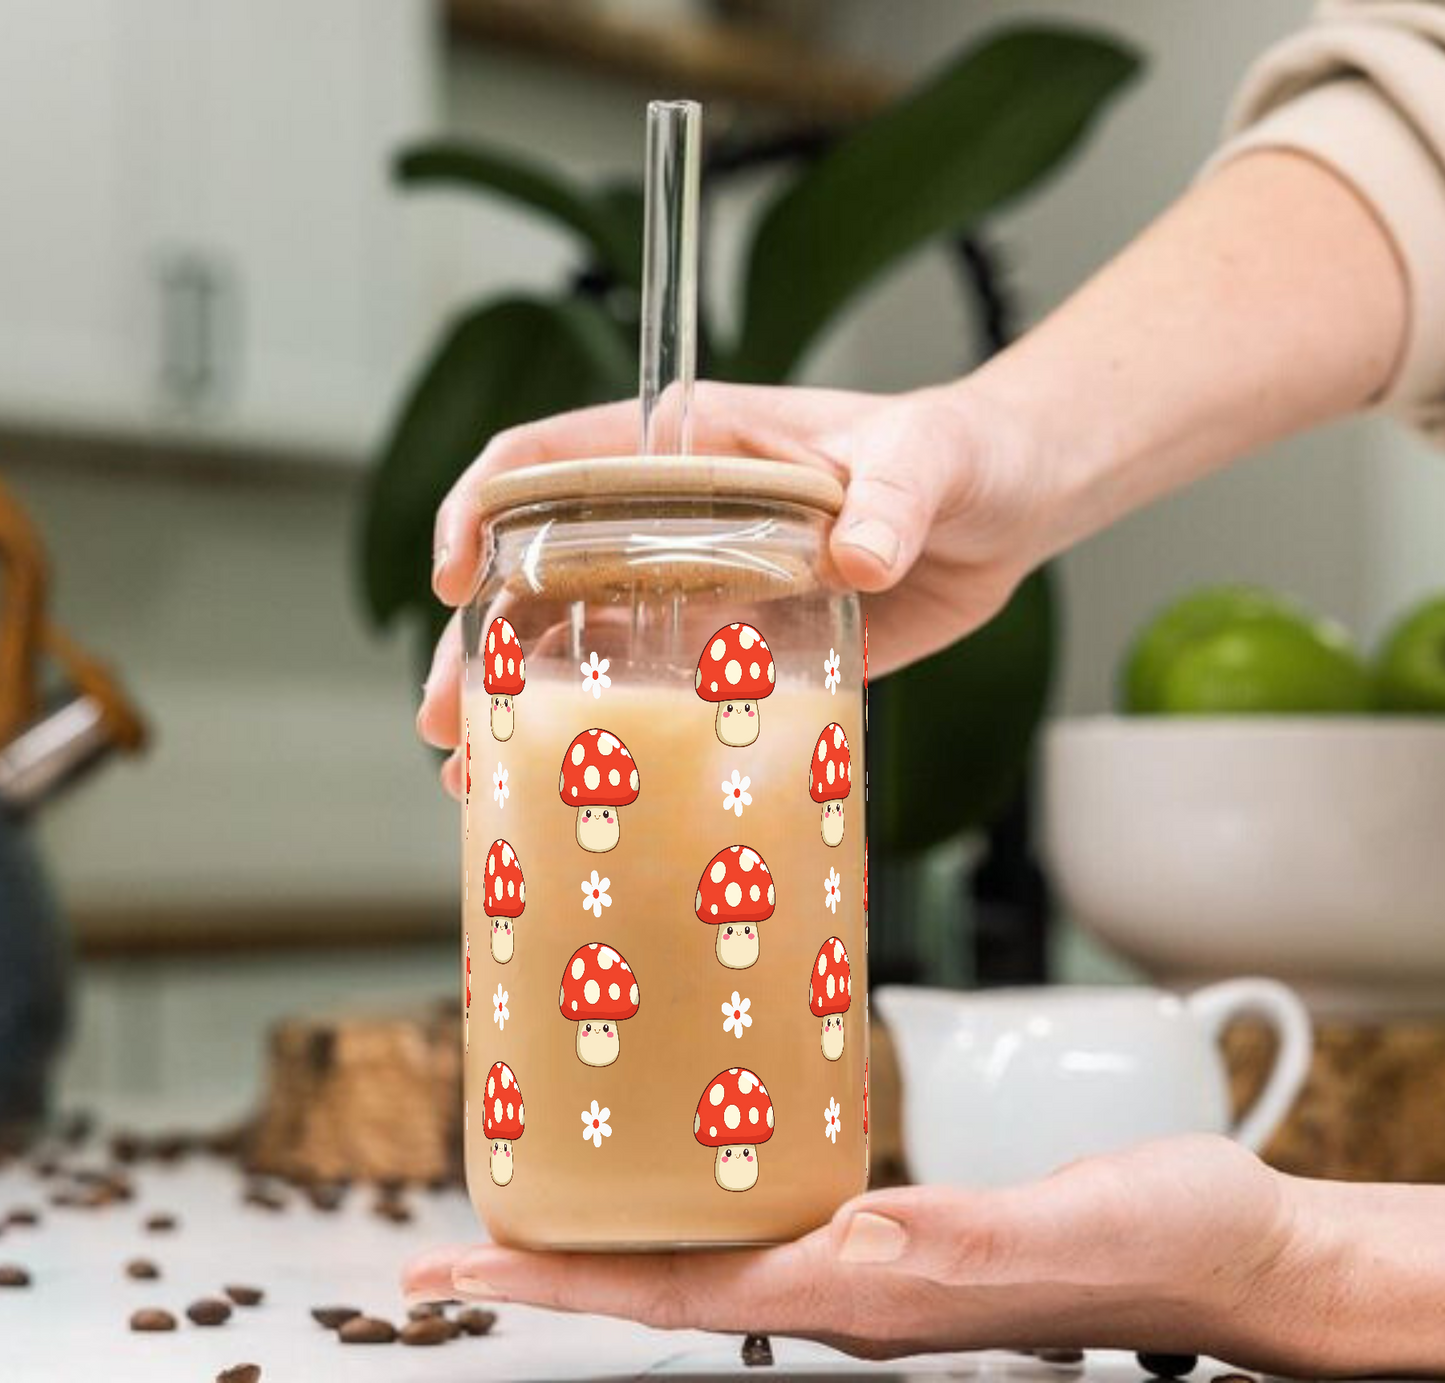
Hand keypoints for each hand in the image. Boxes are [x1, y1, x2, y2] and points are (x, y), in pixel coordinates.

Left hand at [404, 1136, 1328, 1372]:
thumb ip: (958, 1239)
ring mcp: (868, 1261)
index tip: (456, 1269)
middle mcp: (847, 1284)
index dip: (557, 1280)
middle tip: (456, 1235)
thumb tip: (855, 1247)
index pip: (672, 1294)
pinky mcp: (900, 1226)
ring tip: (545, 1194)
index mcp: (866, 1290)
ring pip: (705, 1251)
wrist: (1225, 1250)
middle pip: (661, 1278)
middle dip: (553, 1262)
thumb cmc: (1156, 1239)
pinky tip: (685, 1165)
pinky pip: (766, 1217)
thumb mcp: (1053, 1229)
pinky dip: (697, 1198)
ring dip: (614, 1232)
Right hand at [418, 379, 1045, 795]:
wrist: (1012, 507)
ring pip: (584, 644)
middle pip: (541, 573)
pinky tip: (574, 790)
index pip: (552, 459)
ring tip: (477, 776)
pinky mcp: (745, 652)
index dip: (484, 507)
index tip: (451, 574)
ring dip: (522, 707)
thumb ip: (896, 493)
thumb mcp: (930, 454)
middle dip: (479, 643)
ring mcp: (704, 589)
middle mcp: (678, 518)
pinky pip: (662, 694)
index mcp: (695, 447)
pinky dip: (612, 741)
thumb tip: (862, 555)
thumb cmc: (965, 452)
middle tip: (448, 719)